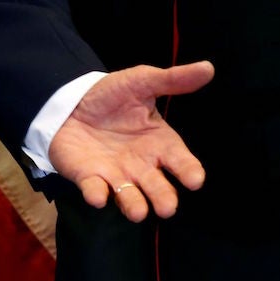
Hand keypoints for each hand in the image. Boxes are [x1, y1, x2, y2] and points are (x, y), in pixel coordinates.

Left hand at [47, 61, 212, 221]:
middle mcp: (142, 165)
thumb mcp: (142, 82)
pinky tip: (98, 197)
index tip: (195, 180)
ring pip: (129, 196)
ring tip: (138, 212)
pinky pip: (94, 189)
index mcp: (160, 144)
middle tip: (167, 207)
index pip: (180, 161)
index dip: (188, 171)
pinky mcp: (88, 177)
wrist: (71, 101)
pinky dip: (97, 194)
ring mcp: (115, 174)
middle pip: (157, 187)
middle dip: (163, 198)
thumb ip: (173, 80)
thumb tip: (208, 67)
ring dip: (133, 205)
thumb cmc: (113, 96)